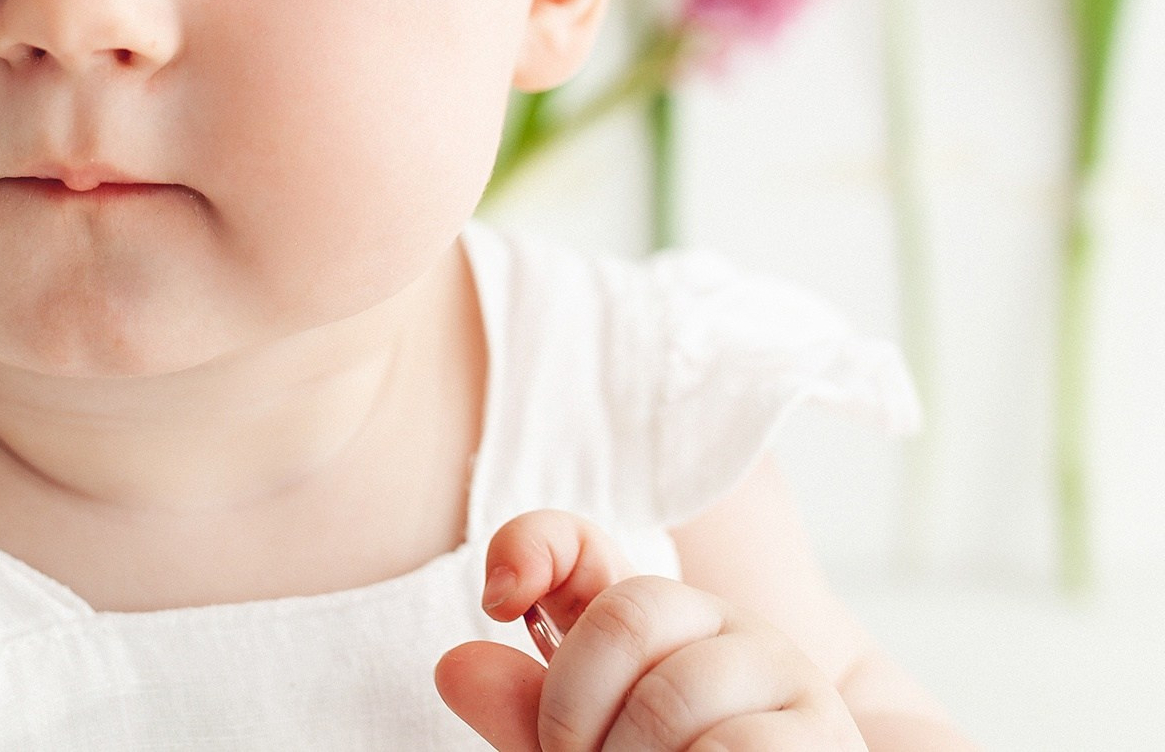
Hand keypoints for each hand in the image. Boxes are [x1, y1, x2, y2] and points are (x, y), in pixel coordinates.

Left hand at [435, 510, 865, 750]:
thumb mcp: (592, 751)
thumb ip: (528, 714)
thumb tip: (454, 665)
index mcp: (654, 624)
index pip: (580, 545)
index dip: (530, 547)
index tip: (497, 601)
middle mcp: (719, 626)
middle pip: (621, 617)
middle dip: (574, 708)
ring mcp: (780, 673)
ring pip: (671, 696)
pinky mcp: (822, 732)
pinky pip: (732, 747)